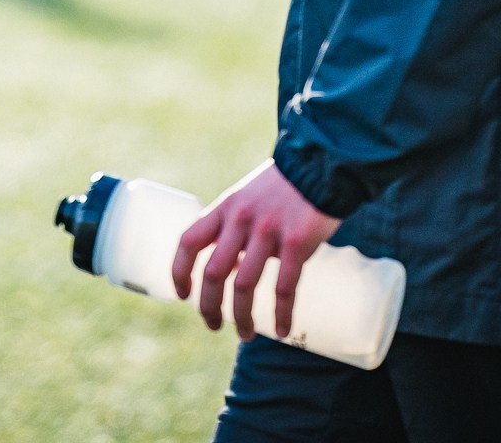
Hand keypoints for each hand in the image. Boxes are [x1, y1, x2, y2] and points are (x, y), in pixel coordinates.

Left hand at [170, 161, 339, 340]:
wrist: (321, 166)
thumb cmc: (285, 186)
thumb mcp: (248, 198)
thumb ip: (235, 228)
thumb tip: (228, 270)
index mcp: (225, 208)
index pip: (188, 242)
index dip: (179, 272)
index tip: (183, 296)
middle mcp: (241, 220)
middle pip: (213, 273)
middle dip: (208, 307)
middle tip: (213, 326)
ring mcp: (267, 231)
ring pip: (243, 285)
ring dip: (242, 318)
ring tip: (246, 334)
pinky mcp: (296, 242)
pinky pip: (283, 288)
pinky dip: (280, 314)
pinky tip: (282, 329)